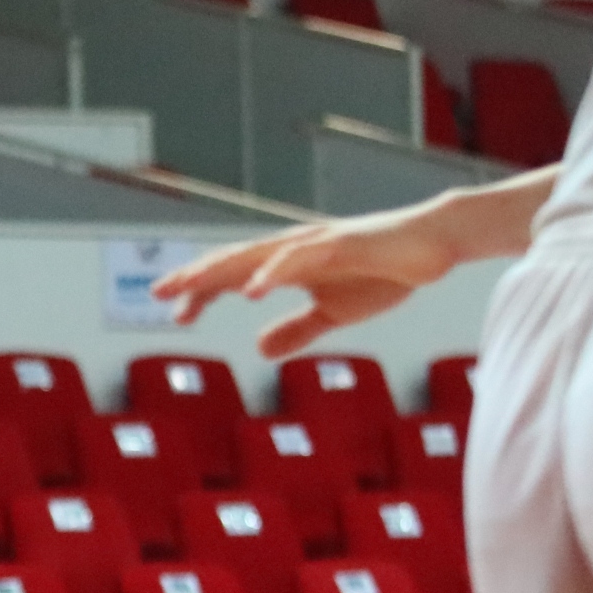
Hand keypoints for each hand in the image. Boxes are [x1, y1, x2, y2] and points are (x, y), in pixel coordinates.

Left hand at [154, 202, 471, 357]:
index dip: (202, 293)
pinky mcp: (343, 245)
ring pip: (258, 255)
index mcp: (288, 265)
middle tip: (157, 293)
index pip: (234, 277)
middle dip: (195, 277)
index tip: (173, 314)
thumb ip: (296, 329)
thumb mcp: (333, 312)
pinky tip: (252, 288)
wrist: (434, 245)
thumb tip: (259, 349)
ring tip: (190, 286)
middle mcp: (294, 249)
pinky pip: (302, 259)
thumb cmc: (385, 272)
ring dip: (223, 270)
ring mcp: (317, 244)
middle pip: (234, 261)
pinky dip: (274, 271)